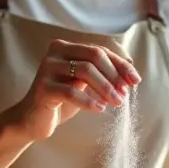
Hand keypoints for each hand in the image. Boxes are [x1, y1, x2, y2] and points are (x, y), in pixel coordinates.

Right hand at [9, 39, 140, 140]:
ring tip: (116, 102)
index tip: (135, 81)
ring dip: (105, 88)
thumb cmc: (62, 101)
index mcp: (66, 47)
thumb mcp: (83, 83)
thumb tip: (131, 73)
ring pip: (85, 70)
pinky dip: (89, 101)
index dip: (120, 64)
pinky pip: (71, 92)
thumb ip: (101, 74)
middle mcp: (55, 52)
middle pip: (94, 55)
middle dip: (114, 75)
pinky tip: (99, 109)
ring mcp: (47, 68)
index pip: (100, 50)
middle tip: (124, 94)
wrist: (33, 120)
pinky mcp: (42, 88)